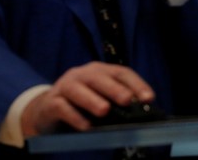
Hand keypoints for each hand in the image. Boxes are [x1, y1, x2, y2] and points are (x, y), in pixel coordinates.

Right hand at [20, 62, 154, 136]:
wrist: (49, 109)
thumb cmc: (81, 104)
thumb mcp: (101, 99)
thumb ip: (117, 103)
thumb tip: (140, 113)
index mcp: (98, 72)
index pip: (120, 72)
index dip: (135, 83)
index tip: (148, 98)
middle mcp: (81, 75)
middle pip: (97, 78)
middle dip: (113, 88)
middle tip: (126, 100)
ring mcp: (65, 87)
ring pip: (77, 90)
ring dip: (91, 100)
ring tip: (104, 111)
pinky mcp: (52, 102)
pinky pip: (62, 107)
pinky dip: (74, 116)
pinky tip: (85, 126)